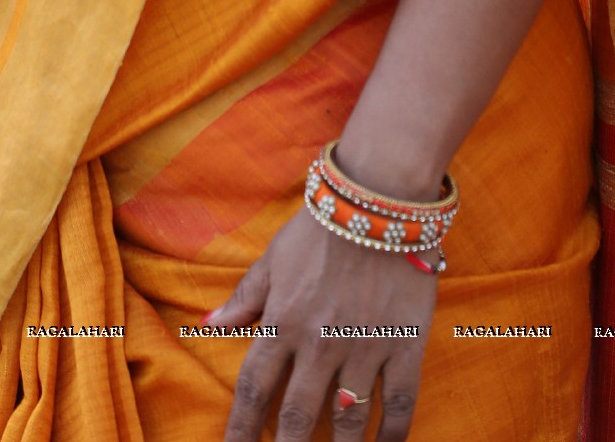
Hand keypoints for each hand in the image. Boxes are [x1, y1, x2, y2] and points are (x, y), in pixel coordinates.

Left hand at [211, 207, 436, 440]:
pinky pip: (398, 403)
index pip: (254, 388)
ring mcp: (364, 346)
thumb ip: (246, 296)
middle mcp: (320, 341)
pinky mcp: (404, 343)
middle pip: (296, 416)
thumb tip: (209, 322)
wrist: (379, 197)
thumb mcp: (274, 257)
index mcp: (283, 320)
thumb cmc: (321, 224)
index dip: (239, 430)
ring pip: (347, 420)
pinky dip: (392, 437)